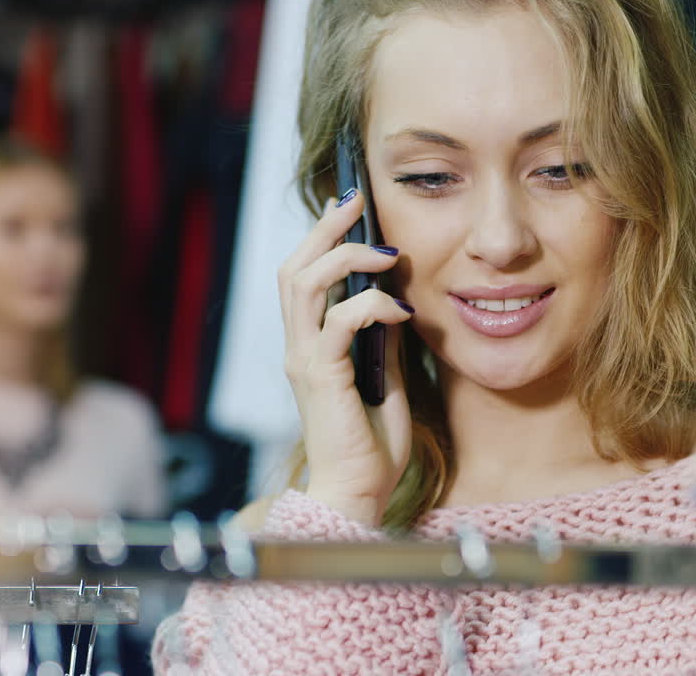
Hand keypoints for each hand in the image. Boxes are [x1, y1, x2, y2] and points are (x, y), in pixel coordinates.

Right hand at [278, 188, 414, 525]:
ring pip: (304, 284)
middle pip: (293, 268)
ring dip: (346, 256)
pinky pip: (338, 322)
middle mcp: (298, 349)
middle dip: (325, 228)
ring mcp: (304, 361)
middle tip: (357, 199)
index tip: (349, 207)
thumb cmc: (370, 446)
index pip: (302, 277)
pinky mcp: (321, 378)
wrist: (360, 495)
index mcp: (308, 347)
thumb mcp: (384, 379)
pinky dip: (372, 305)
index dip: (321, 237)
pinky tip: (402, 310)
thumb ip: (381, 340)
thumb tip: (394, 298)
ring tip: (386, 250)